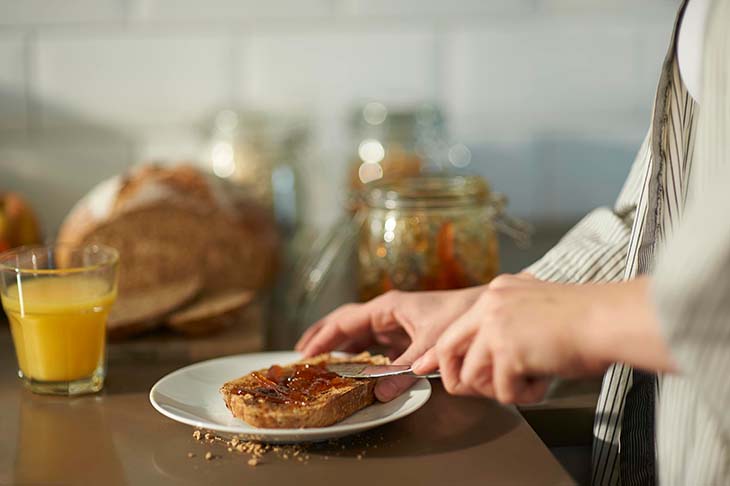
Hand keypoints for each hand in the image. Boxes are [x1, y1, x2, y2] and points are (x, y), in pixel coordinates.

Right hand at [295, 286, 483, 400]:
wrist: (485, 309)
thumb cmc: (460, 317)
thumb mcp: (428, 347)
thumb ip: (402, 371)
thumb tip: (377, 393)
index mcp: (387, 307)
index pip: (345, 321)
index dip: (323, 337)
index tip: (306, 353)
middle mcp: (388, 312)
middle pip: (346, 322)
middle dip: (324, 336)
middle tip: (303, 354)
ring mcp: (396, 321)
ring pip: (359, 332)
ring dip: (341, 344)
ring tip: (321, 359)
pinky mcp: (407, 332)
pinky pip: (375, 341)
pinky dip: (361, 352)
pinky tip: (355, 365)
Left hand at [413, 275, 674, 403]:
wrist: (609, 319)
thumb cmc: (587, 319)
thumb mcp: (536, 308)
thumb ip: (511, 323)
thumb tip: (494, 357)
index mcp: (497, 293)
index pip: (457, 326)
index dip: (444, 353)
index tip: (431, 368)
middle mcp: (490, 305)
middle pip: (448, 348)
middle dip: (455, 377)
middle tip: (475, 390)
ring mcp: (496, 327)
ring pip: (472, 375)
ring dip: (498, 389)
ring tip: (527, 383)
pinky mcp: (508, 350)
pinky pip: (502, 391)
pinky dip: (523, 396)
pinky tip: (543, 383)